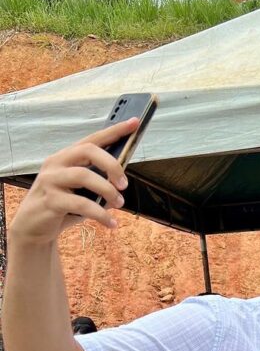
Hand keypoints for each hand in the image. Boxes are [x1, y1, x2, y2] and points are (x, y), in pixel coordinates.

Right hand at [10, 119, 136, 243]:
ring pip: (84, 176)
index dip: (115, 131)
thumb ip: (98, 182)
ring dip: (108, 191)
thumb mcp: (82, 191)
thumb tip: (122, 181)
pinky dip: (101, 215)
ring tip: (119, 204)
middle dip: (112, 165)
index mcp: (67, 157)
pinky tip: (111, 223)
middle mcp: (57, 163)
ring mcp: (51, 180)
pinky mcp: (50, 200)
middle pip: (88, 151)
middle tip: (124, 185)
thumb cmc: (63, 206)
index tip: (135, 123)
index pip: (93, 139)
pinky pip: (81, 204)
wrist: (34, 227)